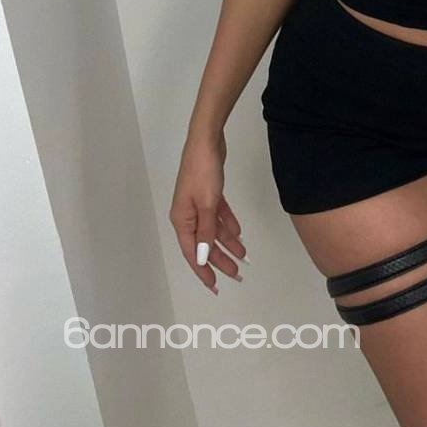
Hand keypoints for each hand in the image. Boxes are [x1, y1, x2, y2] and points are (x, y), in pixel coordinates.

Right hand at [169, 131, 246, 292]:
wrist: (207, 141)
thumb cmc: (203, 172)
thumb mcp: (207, 204)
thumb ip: (206, 232)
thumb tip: (202, 258)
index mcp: (182, 220)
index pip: (193, 253)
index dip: (204, 271)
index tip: (215, 286)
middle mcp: (188, 215)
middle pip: (205, 244)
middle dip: (220, 259)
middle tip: (237, 273)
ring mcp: (198, 203)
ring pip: (214, 230)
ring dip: (228, 242)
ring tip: (243, 256)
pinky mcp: (209, 193)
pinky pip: (218, 215)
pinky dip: (228, 224)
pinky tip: (238, 234)